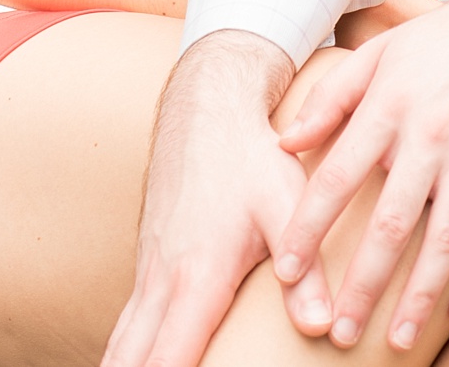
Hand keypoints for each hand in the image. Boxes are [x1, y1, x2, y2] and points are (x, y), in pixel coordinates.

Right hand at [102, 30, 315, 366]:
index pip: (170, 356)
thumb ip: (305, 269)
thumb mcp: (286, 203)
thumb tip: (326, 327)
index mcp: (196, 275)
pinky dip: (124, 353)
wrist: (206, 107)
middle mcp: (162, 280)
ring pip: (121, 343)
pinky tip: (131, 364)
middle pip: (131, 358)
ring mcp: (148, 272)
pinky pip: (127, 324)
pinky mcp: (147, 265)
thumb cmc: (250, 157)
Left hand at [274, 0, 448, 351]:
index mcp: (390, 102)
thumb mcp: (382, 51)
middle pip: (391, 221)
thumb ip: (331, 96)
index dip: (309, 225)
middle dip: (362, 283)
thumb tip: (285, 143)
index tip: (286, 270)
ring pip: (445, 237)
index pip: (339, 174)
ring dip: (420, 294)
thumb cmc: (448, 37)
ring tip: (397, 340)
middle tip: (339, 334)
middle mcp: (431, 131)